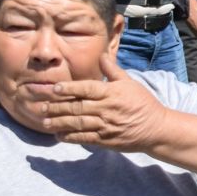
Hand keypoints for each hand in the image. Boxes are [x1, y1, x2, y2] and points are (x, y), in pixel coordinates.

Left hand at [36, 49, 167, 150]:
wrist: (156, 128)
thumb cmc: (142, 103)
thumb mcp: (130, 82)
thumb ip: (113, 70)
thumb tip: (102, 54)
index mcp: (112, 93)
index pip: (87, 89)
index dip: (70, 88)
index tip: (54, 88)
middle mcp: (107, 109)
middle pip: (78, 106)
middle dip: (57, 106)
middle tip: (40, 106)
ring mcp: (106, 126)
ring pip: (78, 123)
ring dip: (60, 123)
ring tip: (44, 122)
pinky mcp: (106, 140)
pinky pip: (85, 138)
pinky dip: (70, 137)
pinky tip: (58, 135)